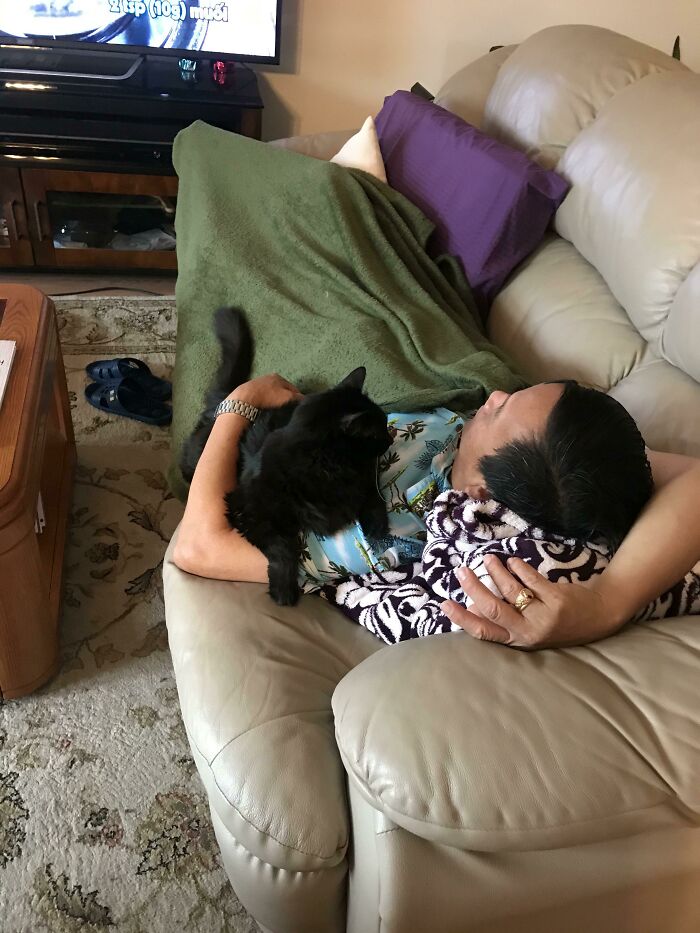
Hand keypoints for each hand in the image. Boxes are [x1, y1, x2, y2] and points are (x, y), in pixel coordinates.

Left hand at [230, 373, 302, 408]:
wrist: (244, 399)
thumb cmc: (268, 397)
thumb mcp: (287, 397)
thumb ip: (298, 398)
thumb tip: (305, 399)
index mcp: (279, 377)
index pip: (294, 388)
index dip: (298, 398)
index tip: (298, 408)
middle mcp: (269, 377)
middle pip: (282, 390)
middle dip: (286, 399)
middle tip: (288, 410)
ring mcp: (259, 382)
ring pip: (273, 393)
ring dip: (276, 401)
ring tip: (277, 410)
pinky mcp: (250, 390)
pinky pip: (263, 396)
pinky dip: (266, 401)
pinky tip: (266, 408)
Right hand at [441, 555, 623, 648]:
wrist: (599, 616)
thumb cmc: (557, 621)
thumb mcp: (529, 627)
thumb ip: (504, 619)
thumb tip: (472, 607)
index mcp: (519, 640)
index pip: (484, 632)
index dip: (462, 619)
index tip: (445, 604)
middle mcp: (530, 632)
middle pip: (493, 609)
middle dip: (473, 588)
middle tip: (460, 571)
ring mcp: (544, 615)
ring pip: (511, 591)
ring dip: (495, 572)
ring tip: (487, 560)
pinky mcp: (557, 599)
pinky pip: (531, 580)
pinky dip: (518, 568)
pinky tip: (512, 561)